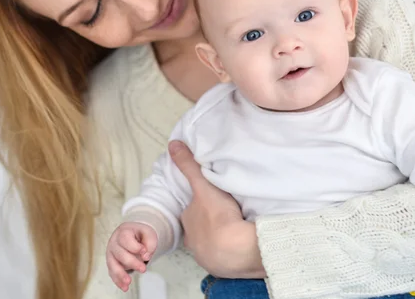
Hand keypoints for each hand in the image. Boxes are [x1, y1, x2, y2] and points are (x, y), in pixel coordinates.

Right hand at [106, 222, 157, 290]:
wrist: (132, 234)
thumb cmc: (140, 234)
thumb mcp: (148, 233)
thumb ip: (149, 243)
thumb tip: (145, 257)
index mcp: (123, 231)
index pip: (125, 238)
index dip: (134, 247)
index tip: (144, 251)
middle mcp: (114, 242)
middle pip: (120, 253)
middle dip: (132, 263)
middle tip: (143, 269)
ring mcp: (111, 252)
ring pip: (113, 264)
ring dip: (120, 274)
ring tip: (128, 282)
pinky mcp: (111, 262)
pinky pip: (112, 272)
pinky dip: (118, 281)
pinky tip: (124, 287)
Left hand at [169, 140, 265, 278]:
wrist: (236, 248)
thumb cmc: (217, 216)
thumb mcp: (202, 185)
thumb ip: (188, 165)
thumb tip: (172, 145)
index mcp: (188, 223)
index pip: (191, 213)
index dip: (199, 206)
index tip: (211, 202)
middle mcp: (194, 243)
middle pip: (200, 230)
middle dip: (210, 223)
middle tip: (225, 214)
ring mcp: (208, 258)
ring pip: (212, 244)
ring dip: (222, 237)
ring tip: (235, 229)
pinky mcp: (224, 268)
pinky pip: (227, 258)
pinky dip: (232, 251)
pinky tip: (241, 244)